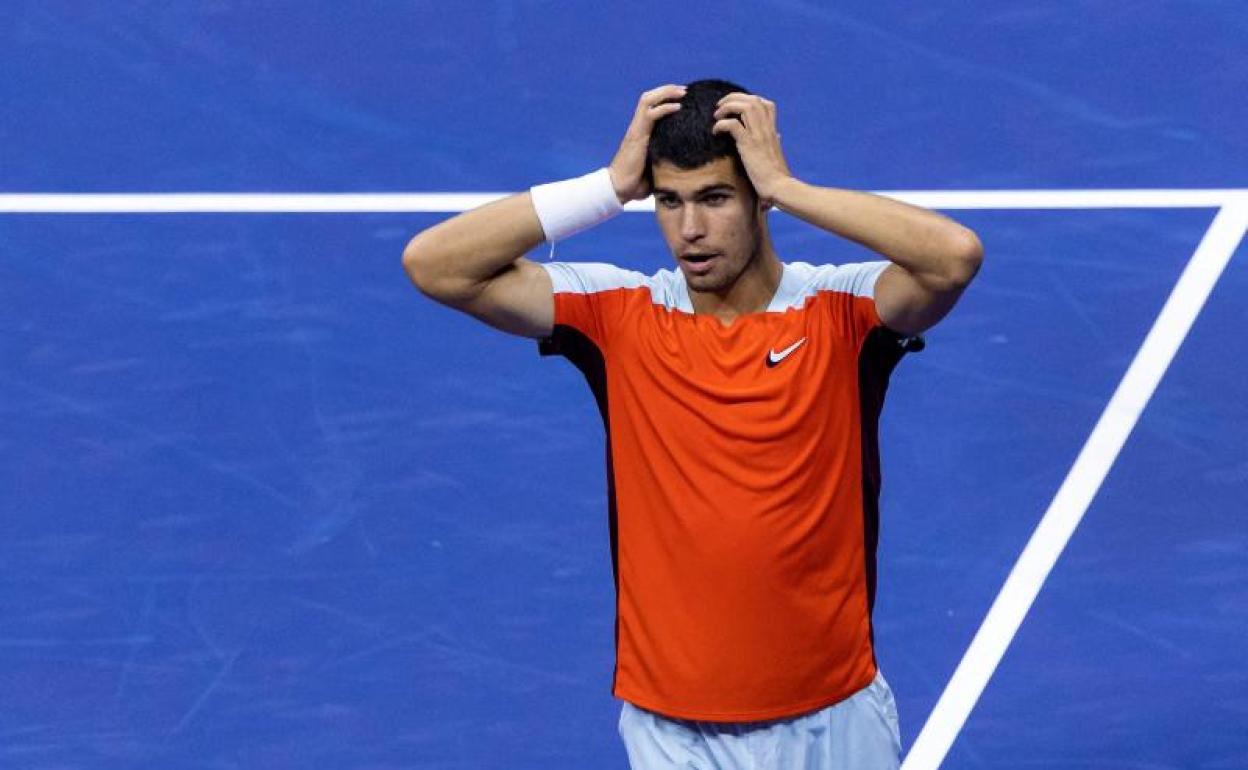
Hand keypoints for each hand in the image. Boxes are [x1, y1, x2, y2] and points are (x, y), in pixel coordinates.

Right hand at [608, 84, 685, 202]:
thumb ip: (666, 159)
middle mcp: (638, 127)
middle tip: (685, 90)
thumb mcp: (656, 167)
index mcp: (641, 133)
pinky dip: (665, 107)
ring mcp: (636, 130)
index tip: (684, 98)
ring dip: (666, 93)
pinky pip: (650, 114)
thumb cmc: (636, 183)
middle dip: (667, 90)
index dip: (666, 98)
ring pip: (648, 100)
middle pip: (649, 98)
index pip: (652, 106)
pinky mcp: (637, 136)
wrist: (618, 189)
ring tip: (682, 92)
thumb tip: (688, 165)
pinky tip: (678, 107)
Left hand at [711, 93, 792, 206]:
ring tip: (717, 116)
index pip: (766, 104)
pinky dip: (721, 124)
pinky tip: (715, 132)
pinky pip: (733, 124)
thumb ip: (775, 142)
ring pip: (745, 106)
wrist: (780, 187)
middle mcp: (767, 129)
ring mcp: (759, 135)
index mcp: (773, 131)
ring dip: (727, 107)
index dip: (749, 100)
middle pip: (753, 100)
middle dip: (734, 98)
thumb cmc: (777, 177)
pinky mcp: (749, 144)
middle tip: (720, 106)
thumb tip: (777, 135)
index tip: (736, 107)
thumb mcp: (777, 154)